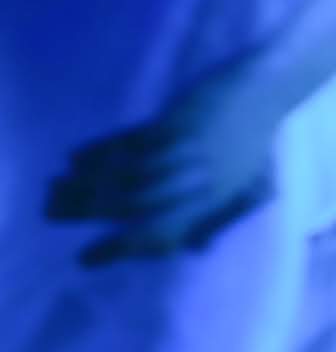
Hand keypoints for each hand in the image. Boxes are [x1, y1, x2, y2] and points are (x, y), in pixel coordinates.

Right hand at [45, 54, 279, 266]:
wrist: (266, 92)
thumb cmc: (257, 143)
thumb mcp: (249, 188)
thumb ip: (220, 218)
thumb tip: (196, 249)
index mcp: (217, 203)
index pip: (164, 235)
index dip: (124, 249)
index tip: (86, 258)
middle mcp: (201, 183)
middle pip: (137, 206)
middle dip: (91, 214)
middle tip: (53, 216)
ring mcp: (188, 152)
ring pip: (129, 176)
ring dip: (88, 185)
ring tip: (56, 190)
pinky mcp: (178, 123)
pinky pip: (133, 143)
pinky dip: (101, 152)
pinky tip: (74, 159)